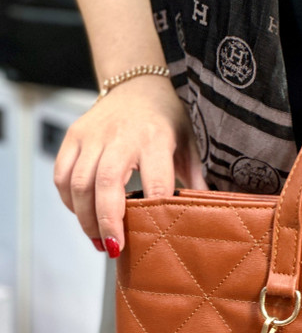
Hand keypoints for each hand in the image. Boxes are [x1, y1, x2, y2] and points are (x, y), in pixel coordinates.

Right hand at [53, 75, 207, 255]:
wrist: (137, 84)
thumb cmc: (167, 118)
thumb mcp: (189, 144)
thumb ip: (195, 178)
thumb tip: (206, 213)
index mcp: (155, 139)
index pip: (154, 181)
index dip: (151, 210)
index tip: (151, 235)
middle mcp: (121, 136)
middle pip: (106, 184)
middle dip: (107, 221)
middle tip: (114, 248)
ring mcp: (93, 135)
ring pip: (79, 183)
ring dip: (85, 218)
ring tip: (99, 241)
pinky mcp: (74, 136)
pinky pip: (62, 174)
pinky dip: (69, 200)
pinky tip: (82, 216)